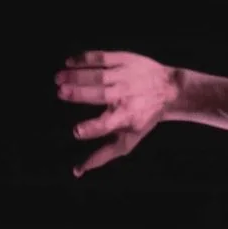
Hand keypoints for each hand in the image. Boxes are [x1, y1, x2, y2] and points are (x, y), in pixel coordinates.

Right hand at [56, 50, 179, 176]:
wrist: (169, 90)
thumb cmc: (142, 119)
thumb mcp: (128, 139)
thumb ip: (103, 155)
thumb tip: (77, 171)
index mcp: (127, 118)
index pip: (108, 124)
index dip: (92, 128)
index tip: (77, 131)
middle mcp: (126, 96)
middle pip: (100, 94)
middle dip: (79, 93)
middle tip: (60, 92)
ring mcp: (125, 76)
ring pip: (98, 74)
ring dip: (76, 75)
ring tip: (58, 78)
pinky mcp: (124, 59)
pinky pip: (101, 57)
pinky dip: (84, 58)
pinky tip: (69, 62)